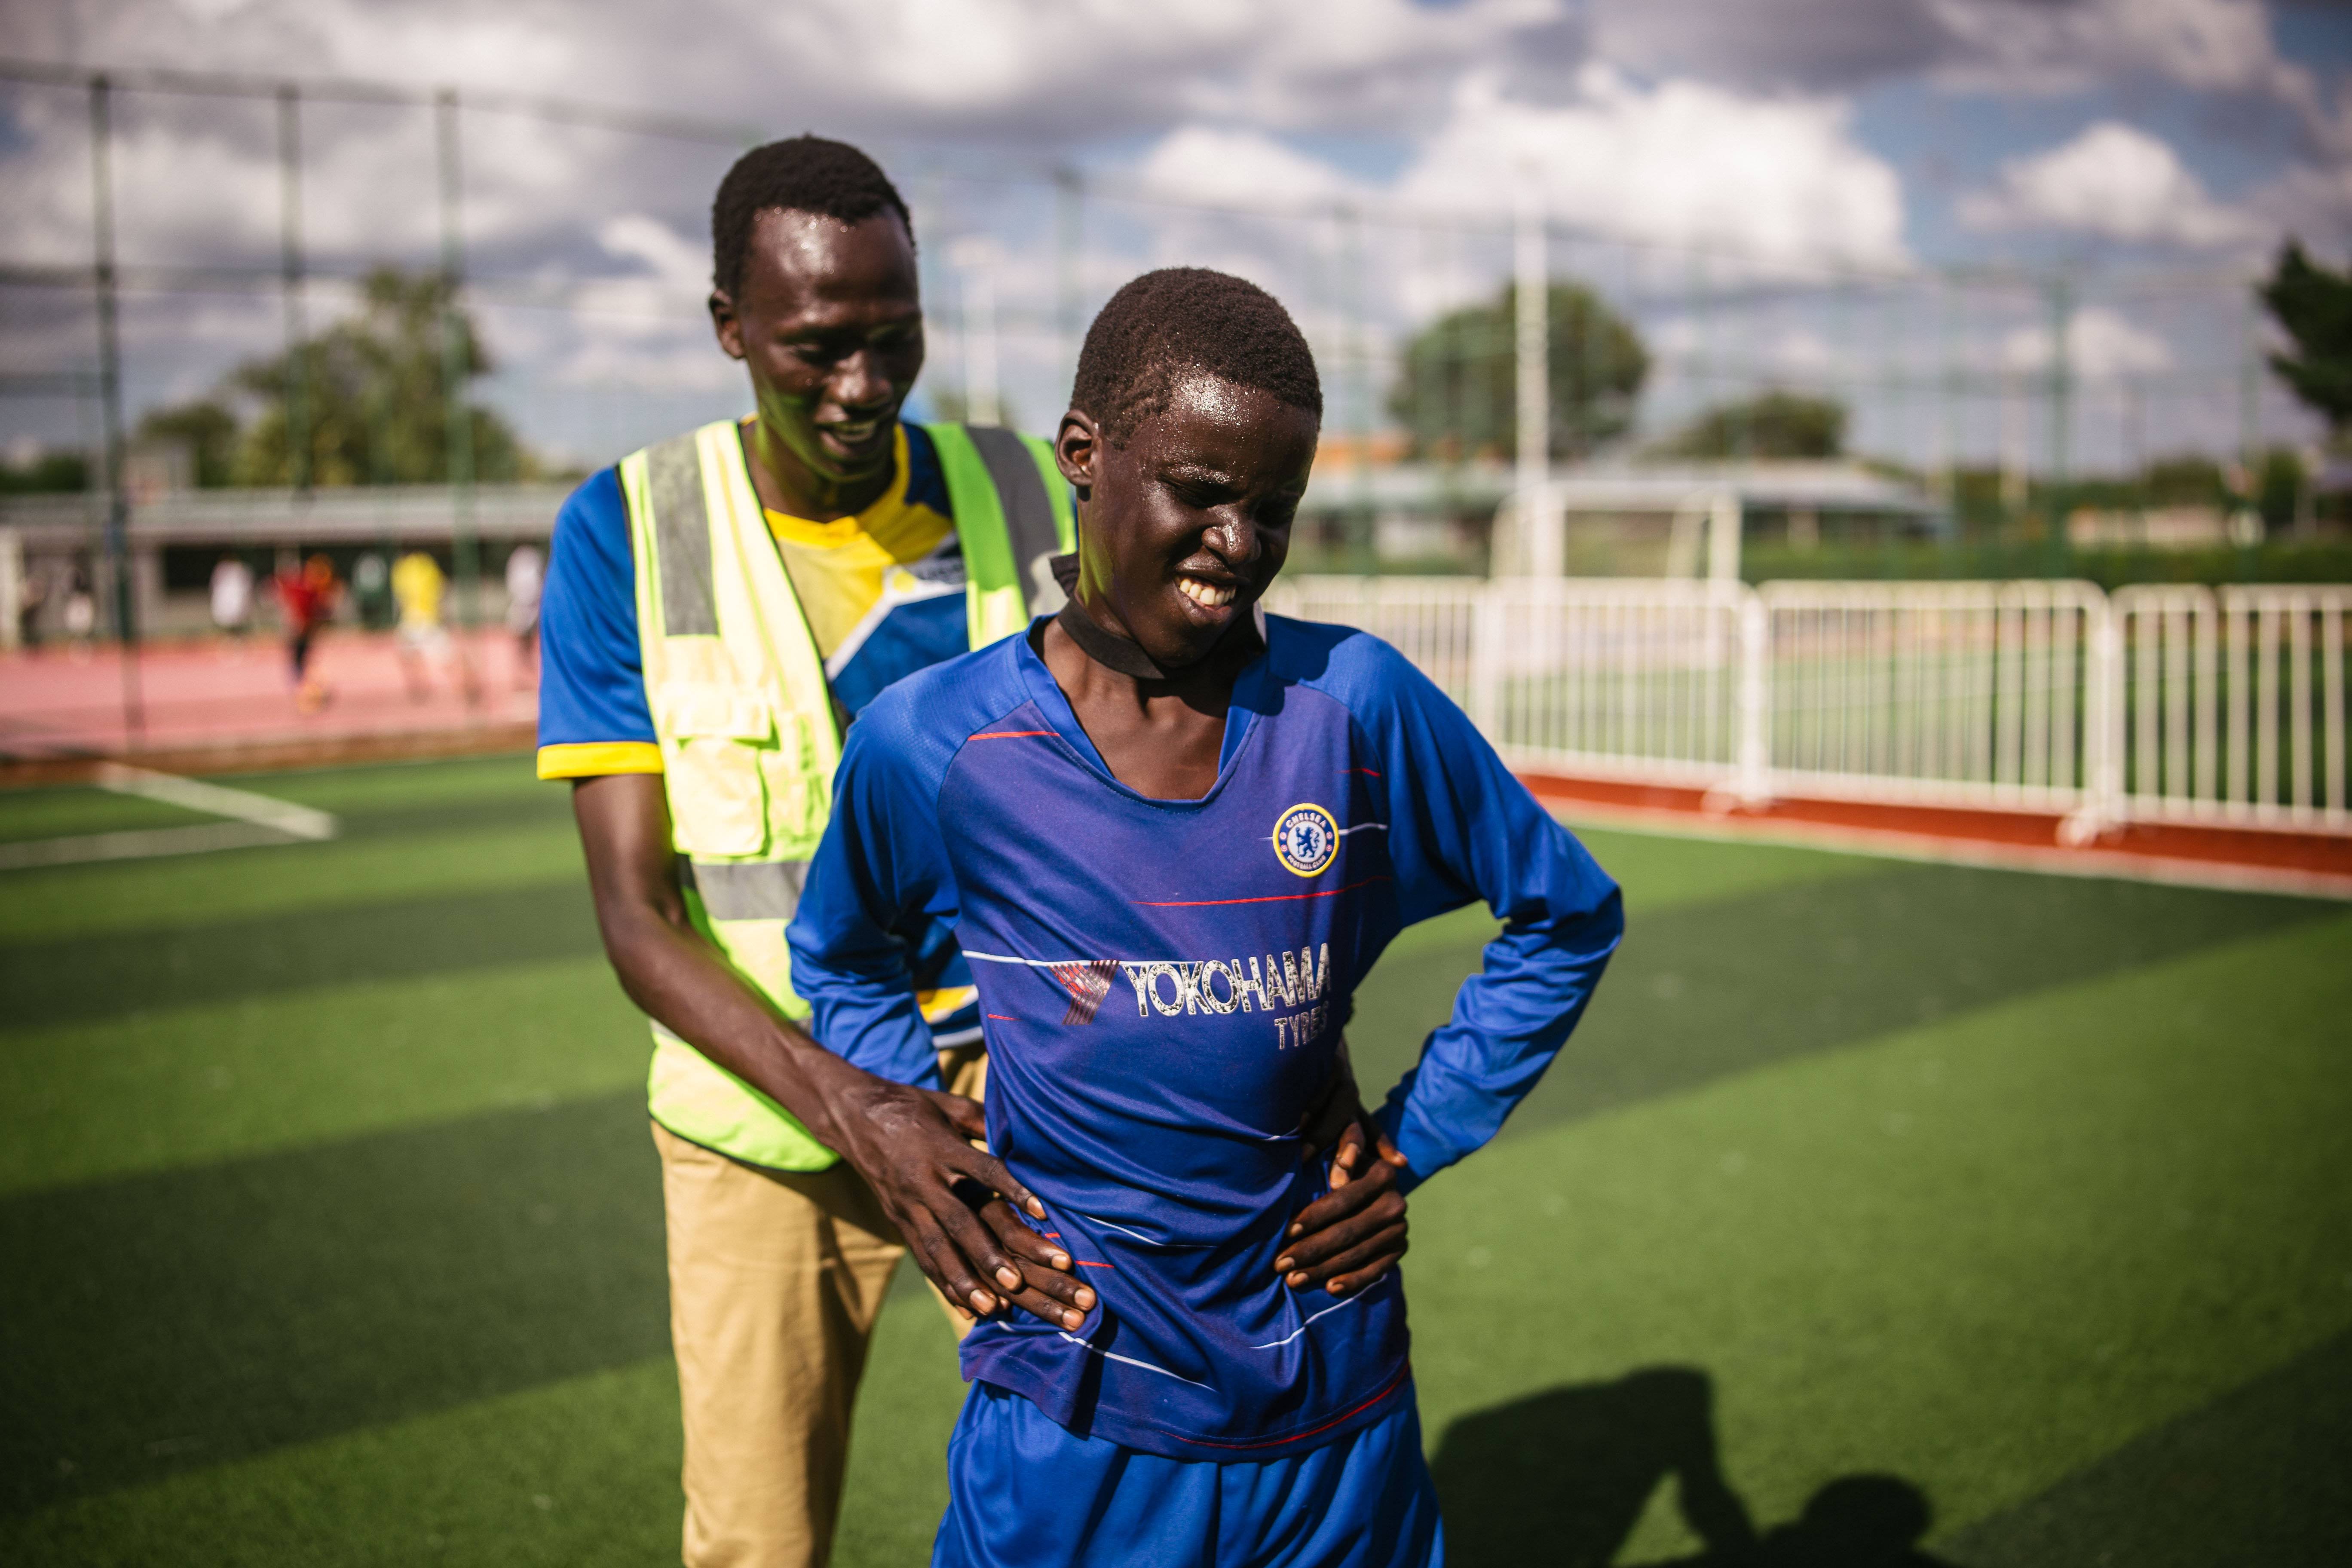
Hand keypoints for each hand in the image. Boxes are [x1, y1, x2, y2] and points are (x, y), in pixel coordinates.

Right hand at [828, 1080, 1096, 1328]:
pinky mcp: (898, 1221)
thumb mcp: (951, 1105)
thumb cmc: (914, 1107)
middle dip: (986, 1253)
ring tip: (990, 1308)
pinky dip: (943, 1284)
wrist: (855, 1117)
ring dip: (963, 1280)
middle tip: (1015, 1282)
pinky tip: (965, 1308)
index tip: (1043, 1211)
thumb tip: (1027, 1133)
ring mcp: (907, 1205)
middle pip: (957, 1221)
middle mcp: (923, 1181)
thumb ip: (986, 1122)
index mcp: (941, 1147)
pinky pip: (921, 1257)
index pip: (983, 1170)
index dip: (1013, 1189)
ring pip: (935, 1248)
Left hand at [1276, 1109, 1410, 1296]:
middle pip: (1347, 1231)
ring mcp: (1399, 1229)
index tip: (1286, 1232)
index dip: (1313, 1217)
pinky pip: (1375, 1270)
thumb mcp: (1337, 1155)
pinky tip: (1329, 1288)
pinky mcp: (1399, 1250)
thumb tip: (1327, 1169)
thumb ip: (1335, 1156)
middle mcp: (1396, 1202)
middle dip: (1310, 1249)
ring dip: (1322, 1269)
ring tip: (1293, 1280)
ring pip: (1356, 1254)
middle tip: (1281, 1264)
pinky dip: (1352, 1281)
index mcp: (1382, 1173)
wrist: (1368, 1190)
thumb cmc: (1338, 1170)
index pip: (1343, 1200)